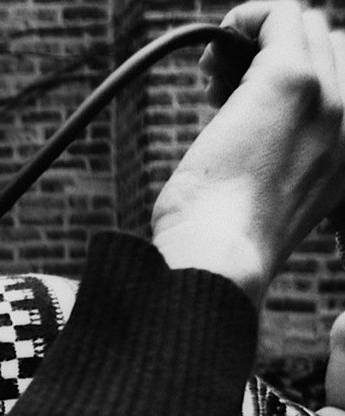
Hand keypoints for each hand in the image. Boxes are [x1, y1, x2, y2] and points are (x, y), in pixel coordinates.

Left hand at [152, 2, 344, 303]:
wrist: (220, 260)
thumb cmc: (225, 243)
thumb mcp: (267, 203)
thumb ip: (277, 159)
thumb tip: (246, 114)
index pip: (340, 85)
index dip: (294, 82)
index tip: (244, 106)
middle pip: (328, 48)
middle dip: (272, 56)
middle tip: (222, 94)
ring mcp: (329, 100)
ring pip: (303, 27)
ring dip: (254, 41)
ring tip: (214, 83)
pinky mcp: (291, 81)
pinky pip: (280, 12)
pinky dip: (245, 18)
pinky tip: (214, 52)